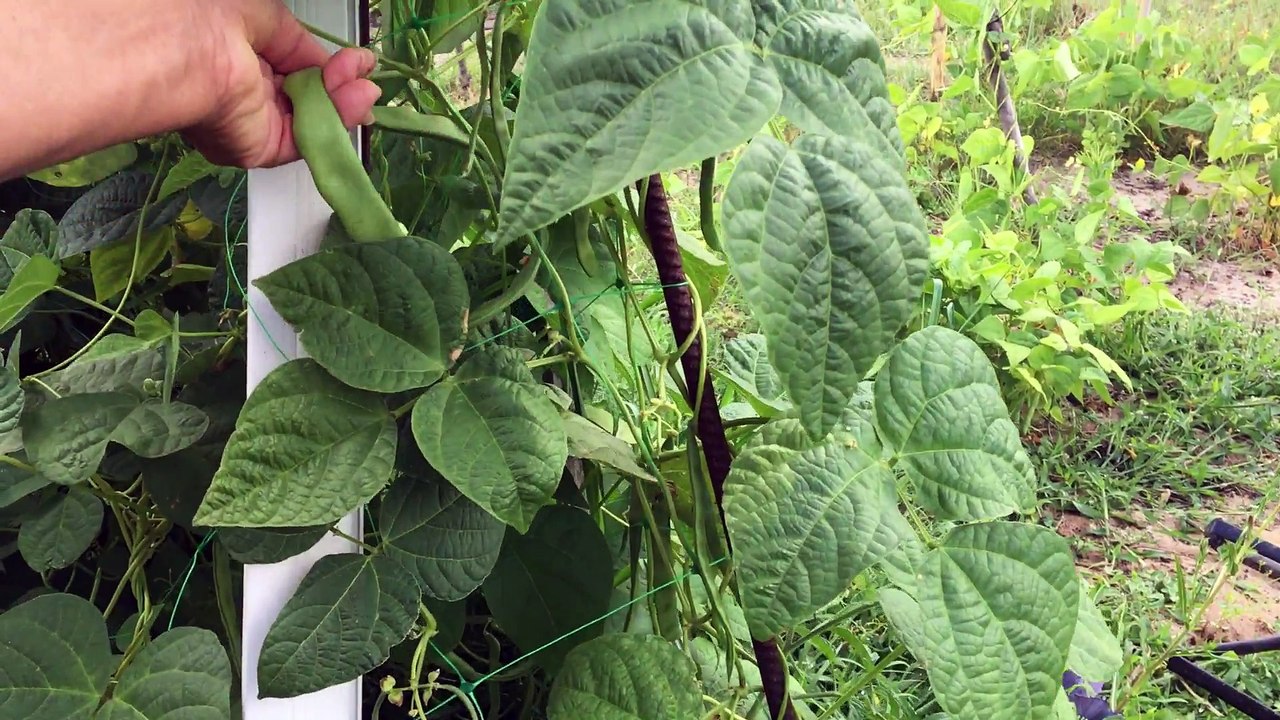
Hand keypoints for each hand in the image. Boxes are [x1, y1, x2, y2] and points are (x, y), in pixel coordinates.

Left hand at [183, 0, 381, 167]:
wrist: (183, 45)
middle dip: (340, 85)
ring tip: (365, 86)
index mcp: (237, 55)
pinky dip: (335, 122)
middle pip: (304, 98)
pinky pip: (304, 139)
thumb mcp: (264, 13)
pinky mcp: (255, 148)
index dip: (326, 69)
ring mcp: (249, 121)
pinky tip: (356, 100)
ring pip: (310, 120)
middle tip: (364, 73)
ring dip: (343, 102)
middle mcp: (242, 90)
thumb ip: (297, 41)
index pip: (291, 69)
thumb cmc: (206, 15)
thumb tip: (324, 64)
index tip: (357, 62)